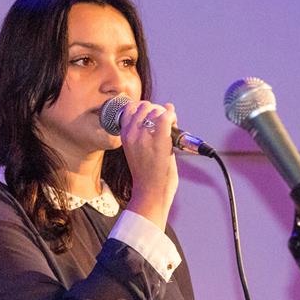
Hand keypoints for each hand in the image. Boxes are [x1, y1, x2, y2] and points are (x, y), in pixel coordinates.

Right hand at [117, 101, 178, 230]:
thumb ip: (142, 135)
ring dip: (166, 114)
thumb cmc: (147, 175)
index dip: (143, 108)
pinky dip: (173, 116)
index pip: (130, 108)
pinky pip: (166, 117)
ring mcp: (145, 136)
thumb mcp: (136, 151)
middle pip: (144, 106)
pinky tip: (175, 123)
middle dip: (156, 109)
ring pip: (156, 110)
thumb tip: (158, 119)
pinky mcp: (160, 140)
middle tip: (165, 121)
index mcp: (124, 136)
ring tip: (172, 125)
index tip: (152, 115)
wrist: (150, 192)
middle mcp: (132, 133)